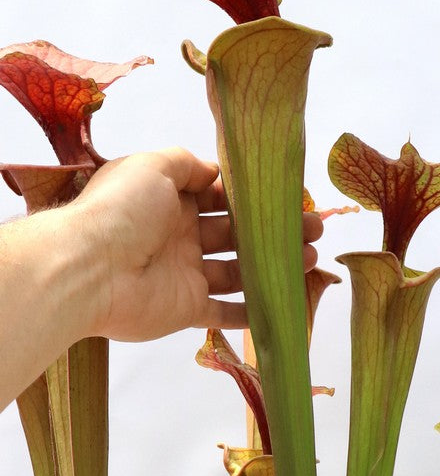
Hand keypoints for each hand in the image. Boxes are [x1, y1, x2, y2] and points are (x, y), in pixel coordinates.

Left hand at [71, 147, 322, 341]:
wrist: (90, 269)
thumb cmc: (121, 210)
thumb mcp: (153, 166)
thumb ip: (186, 163)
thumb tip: (214, 170)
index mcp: (170, 200)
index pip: (220, 197)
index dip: (254, 198)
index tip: (289, 198)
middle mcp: (179, 236)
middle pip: (237, 233)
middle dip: (276, 232)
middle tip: (313, 231)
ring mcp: (184, 274)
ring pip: (239, 272)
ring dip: (274, 267)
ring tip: (311, 261)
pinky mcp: (186, 309)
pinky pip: (224, 312)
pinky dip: (251, 312)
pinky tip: (282, 303)